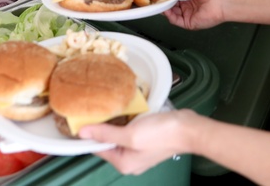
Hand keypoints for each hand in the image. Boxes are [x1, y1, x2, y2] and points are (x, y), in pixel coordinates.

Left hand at [81, 110, 197, 175]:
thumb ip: (106, 134)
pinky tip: (124, 109)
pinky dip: (126, 120)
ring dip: (114, 121)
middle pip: (107, 142)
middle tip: (95, 108)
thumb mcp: (130, 134)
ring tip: (108, 106)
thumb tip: (83, 133)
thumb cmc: (162, 134)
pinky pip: (130, 130)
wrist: (188, 129)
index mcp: (123, 163)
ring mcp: (139, 150)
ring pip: (118, 134)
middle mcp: (129, 160)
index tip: (81, 117)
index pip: (97, 148)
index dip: (88, 134)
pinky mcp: (146, 140)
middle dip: (102, 126)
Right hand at [163, 0, 228, 29]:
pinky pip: (175, 20)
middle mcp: (186, 3)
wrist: (222, 0)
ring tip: (159, 2)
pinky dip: (168, 15)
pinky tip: (166, 9)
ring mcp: (186, 13)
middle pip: (169, 3)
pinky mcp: (188, 22)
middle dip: (162, 0)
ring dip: (164, 7)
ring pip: (170, 12)